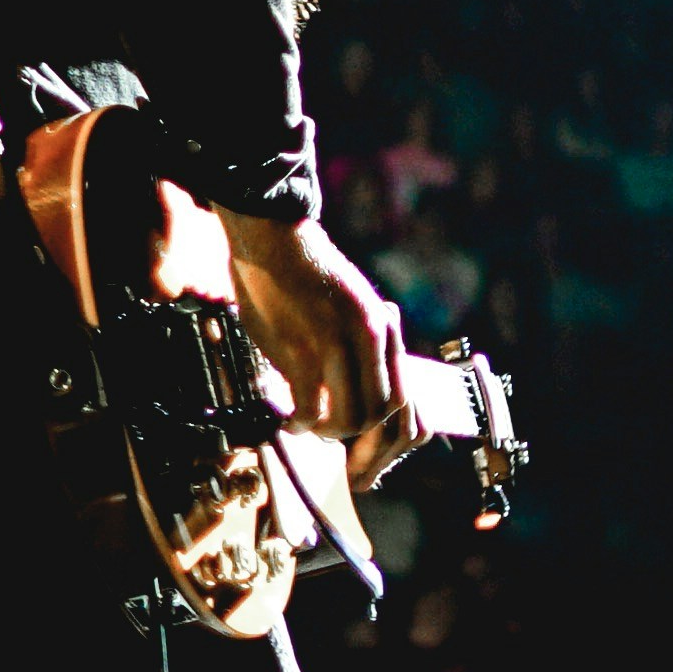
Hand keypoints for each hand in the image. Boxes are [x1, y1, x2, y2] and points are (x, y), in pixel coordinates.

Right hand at [228, 214, 402, 450]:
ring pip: (350, 416)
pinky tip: (289, 422)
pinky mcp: (302, 351)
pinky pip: (310, 408)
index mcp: (382, 326)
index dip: (378, 418)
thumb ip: (355, 343)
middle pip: (378, 411)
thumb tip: (349, 383)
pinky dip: (300, 424)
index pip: (399, 393)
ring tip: (308, 427)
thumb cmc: (302, 271)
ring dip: (328, 432)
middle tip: (329, 430)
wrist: (273, 239)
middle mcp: (367, 337)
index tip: (356, 423)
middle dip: (354, 431)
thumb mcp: (348, 303)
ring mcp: (336, 344)